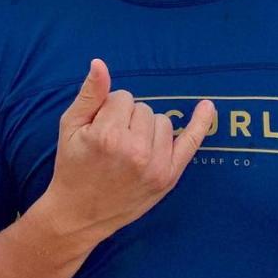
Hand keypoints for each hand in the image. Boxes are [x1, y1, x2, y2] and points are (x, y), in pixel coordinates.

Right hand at [42, 58, 213, 245]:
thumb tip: (100, 63)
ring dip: (147, 129)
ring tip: (128, 150)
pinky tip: (207, 106)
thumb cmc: (72, 166)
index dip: (108, 109)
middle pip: (143, 108)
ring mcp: (155, 165)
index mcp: (108, 135)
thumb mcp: (70, 127)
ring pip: (162, 121)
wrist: (79, 214)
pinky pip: (190, 142)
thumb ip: (89, 94)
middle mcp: (135, 150)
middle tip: (111, 144)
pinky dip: (200, 124)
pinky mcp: (169, 177)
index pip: (121, 97)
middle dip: (127, 118)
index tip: (98, 128)